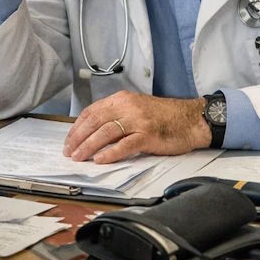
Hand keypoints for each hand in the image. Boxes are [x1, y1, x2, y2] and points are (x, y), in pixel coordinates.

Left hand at [63, 91, 209, 163]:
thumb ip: (117, 115)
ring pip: (106, 133)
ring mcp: (138, 120)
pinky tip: (101, 160)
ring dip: (89, 146)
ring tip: (79, 157)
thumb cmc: (164, 117)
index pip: (92, 111)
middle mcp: (128, 106)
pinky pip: (125, 145)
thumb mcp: (137, 108)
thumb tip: (93, 131)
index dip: (77, 127)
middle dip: (78, 138)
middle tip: (69, 152)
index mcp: (122, 99)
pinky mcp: (148, 135)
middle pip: (95, 121)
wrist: (190, 119)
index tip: (69, 140)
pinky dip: (110, 153)